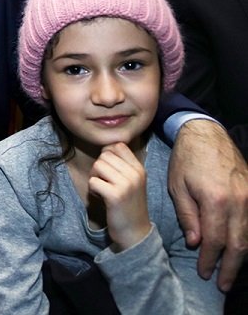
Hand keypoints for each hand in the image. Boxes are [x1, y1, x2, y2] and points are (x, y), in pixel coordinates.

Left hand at [89, 143, 151, 250]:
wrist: (135, 233)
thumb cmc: (128, 205)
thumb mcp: (132, 181)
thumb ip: (122, 165)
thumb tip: (104, 149)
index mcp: (139, 168)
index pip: (118, 145)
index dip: (107, 154)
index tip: (109, 170)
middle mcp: (135, 174)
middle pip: (104, 155)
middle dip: (98, 168)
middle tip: (105, 183)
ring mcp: (126, 184)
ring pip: (97, 166)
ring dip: (94, 178)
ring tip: (103, 190)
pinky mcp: (115, 195)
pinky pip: (93, 181)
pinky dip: (93, 190)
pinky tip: (102, 198)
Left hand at [168, 119, 247, 289]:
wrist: (207, 134)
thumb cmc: (187, 159)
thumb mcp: (177, 186)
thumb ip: (187, 216)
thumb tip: (195, 243)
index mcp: (216, 200)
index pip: (214, 240)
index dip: (209, 259)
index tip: (204, 273)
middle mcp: (239, 202)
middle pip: (238, 244)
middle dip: (230, 267)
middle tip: (221, 284)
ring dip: (242, 257)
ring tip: (231, 273)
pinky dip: (247, 240)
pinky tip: (241, 251)